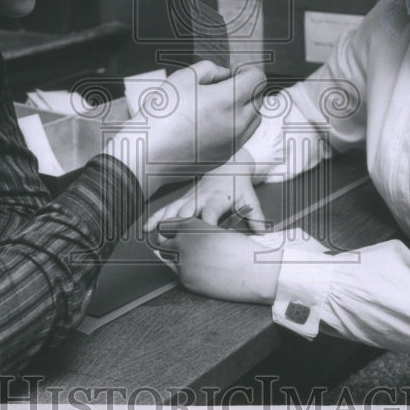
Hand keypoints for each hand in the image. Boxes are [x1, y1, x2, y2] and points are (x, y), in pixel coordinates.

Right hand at [109, 62, 264, 183]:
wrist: (148, 154)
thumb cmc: (161, 115)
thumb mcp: (182, 78)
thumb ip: (210, 69)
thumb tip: (224, 74)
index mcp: (228, 100)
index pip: (258, 79)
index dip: (246, 70)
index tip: (233, 71)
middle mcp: (237, 123)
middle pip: (259, 98)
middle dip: (248, 88)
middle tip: (226, 85)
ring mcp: (234, 143)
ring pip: (255, 120)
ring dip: (246, 107)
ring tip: (221, 104)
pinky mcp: (226, 156)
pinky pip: (243, 136)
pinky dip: (238, 125)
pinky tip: (215, 123)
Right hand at [145, 154, 267, 232]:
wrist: (229, 165)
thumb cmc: (239, 186)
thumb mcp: (250, 199)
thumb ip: (256, 217)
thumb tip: (263, 234)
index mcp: (217, 199)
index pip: (209, 211)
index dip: (205, 223)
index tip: (201, 237)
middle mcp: (200, 198)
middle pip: (185, 213)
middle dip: (177, 228)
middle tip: (170, 244)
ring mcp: (188, 198)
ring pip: (172, 211)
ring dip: (163, 224)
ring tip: (154, 239)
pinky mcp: (182, 199)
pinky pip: (166, 208)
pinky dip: (156, 218)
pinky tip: (146, 228)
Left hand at [160, 218, 281, 303]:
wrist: (252, 271)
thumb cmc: (239, 248)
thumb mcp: (215, 232)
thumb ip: (195, 232)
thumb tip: (181, 236)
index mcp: (190, 227)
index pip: (166, 225)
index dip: (170, 229)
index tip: (174, 232)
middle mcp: (182, 243)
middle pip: (163, 243)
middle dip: (170, 244)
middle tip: (182, 246)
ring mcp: (183, 264)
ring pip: (168, 259)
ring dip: (176, 257)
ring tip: (192, 258)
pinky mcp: (187, 281)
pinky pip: (179, 274)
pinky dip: (186, 271)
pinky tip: (200, 270)